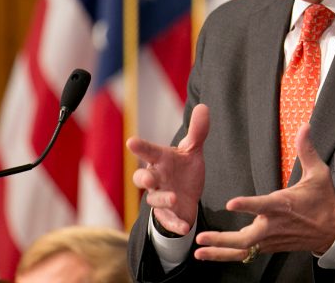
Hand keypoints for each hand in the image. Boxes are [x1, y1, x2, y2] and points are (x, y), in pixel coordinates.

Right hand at [126, 103, 209, 234]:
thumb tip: (203, 106)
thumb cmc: (184, 170)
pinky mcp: (167, 215)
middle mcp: (156, 178)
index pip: (149, 151)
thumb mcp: (193, 151)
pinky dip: (175, 223)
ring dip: (163, 199)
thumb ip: (197, 131)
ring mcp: (159, 198)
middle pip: (142, 178)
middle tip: (150, 178)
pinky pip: (168, 221)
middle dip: (145, 177)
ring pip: (154, 200)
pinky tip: (185, 227)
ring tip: (175, 197)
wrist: (187, 197)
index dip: (140, 147)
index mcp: (161, 160)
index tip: (131, 142)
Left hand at [194, 122, 334, 261]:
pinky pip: (246, 255)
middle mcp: (273, 225)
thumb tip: (304, 127)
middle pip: (246, 238)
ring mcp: (270, 239)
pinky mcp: (269, 246)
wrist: (333, 231)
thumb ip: (307, 150)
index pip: (263, 205)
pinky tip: (210, 255)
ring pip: (243, 250)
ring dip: (219, 251)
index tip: (230, 203)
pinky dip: (227, 256)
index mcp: (284, 205)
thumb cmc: (324, 201)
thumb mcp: (320, 173)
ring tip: (198, 251)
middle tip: (201, 237)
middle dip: (222, 239)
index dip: (247, 205)